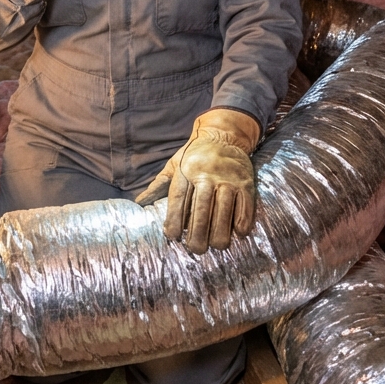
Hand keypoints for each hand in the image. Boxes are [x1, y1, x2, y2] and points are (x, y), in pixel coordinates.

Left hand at [135, 109, 259, 252]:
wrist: (224, 134)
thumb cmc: (195, 154)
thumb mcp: (174, 164)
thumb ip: (158, 185)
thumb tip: (138, 202)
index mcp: (186, 171)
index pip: (178, 199)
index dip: (174, 220)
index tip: (172, 236)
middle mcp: (207, 175)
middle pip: (202, 207)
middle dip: (198, 232)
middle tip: (196, 249)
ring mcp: (228, 179)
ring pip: (224, 209)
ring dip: (220, 231)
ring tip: (216, 246)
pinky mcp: (245, 183)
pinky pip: (245, 205)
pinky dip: (242, 220)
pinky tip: (238, 233)